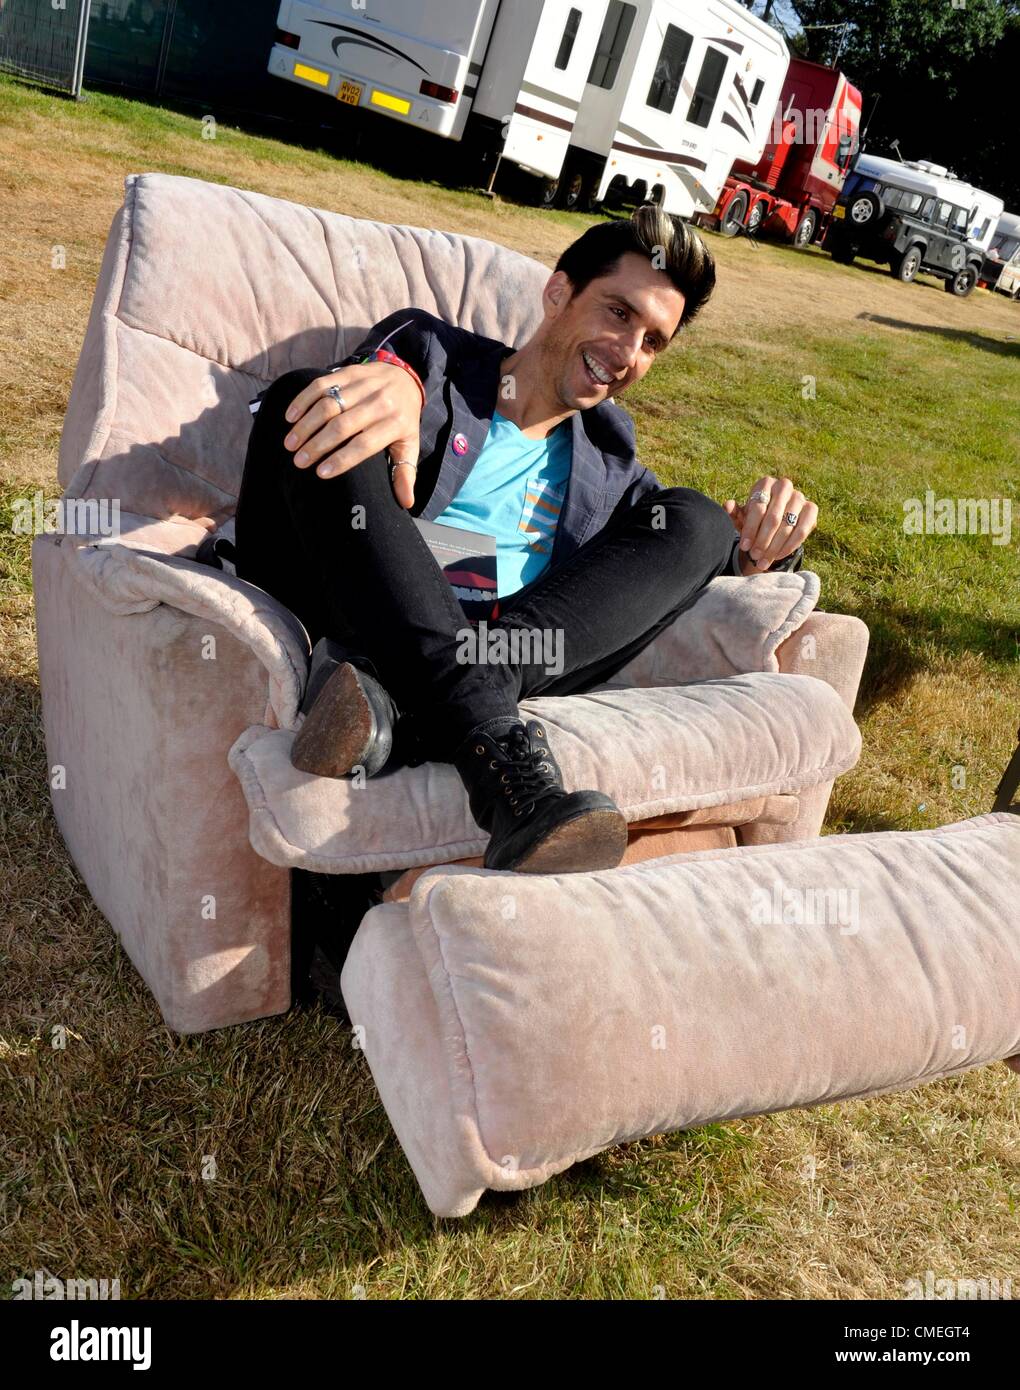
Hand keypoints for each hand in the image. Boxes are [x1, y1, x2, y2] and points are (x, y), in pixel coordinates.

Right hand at [281, 361, 422, 508]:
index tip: (321, 473)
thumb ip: (405, 473)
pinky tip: (290, 417)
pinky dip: (303, 400)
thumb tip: (406, 503)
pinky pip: (322, 385)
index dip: (342, 459)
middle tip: (298, 461)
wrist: (405, 378)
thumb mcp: (409, 444)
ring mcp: (363, 384)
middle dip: (317, 445)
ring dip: (306, 425)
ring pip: (329, 405)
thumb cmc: (402, 419)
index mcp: (395, 423)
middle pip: (342, 425)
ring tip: (290, 444)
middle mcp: (380, 402)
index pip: (364, 444)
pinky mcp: (349, 372)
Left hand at [723, 476, 816, 573]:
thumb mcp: (742, 517)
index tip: (744, 547)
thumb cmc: (754, 518)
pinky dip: (789, 546)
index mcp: (765, 483)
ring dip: (774, 547)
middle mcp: (784, 486)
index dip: (750, 529)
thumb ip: (733, 513)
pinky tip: (778, 556)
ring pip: (787, 526)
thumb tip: (727, 505)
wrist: (774, 522)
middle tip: (754, 556)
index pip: (758, 508)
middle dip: (762, 541)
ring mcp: (799, 496)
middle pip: (773, 518)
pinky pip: (802, 531)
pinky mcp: (811, 509)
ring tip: (763, 562)